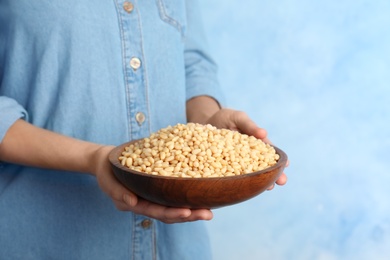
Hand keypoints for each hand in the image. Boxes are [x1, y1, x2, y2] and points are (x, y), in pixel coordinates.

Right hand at [90, 146, 212, 222]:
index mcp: (138, 205)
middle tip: (208, 214)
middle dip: (190, 214)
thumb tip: (132, 202)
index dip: (172, 213)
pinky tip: (202, 188)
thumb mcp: (108, 183)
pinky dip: (188, 190)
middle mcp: (150, 202)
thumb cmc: (108, 173)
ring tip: (211, 206)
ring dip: (193, 206)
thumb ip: (119, 193)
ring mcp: (156, 194)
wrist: (108, 161)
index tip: (187, 212)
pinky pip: (175, 189)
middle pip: (172, 212)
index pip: (157, 212)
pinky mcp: (160, 183)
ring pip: (176, 203)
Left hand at [205, 108, 287, 188]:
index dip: (279, 159)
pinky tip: (243, 187)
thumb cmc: (226, 118)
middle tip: (282, 181)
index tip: (286, 164)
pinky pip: (232, 175)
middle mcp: (248, 156)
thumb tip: (264, 134)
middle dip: (274, 175)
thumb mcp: (238, 118)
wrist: (206, 122)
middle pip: (263, 167)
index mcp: (256, 144)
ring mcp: (236, 164)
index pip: (270, 153)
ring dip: (260, 181)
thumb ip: (249, 126)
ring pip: (250, 175)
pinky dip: (239, 182)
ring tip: (268, 187)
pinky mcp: (223, 167)